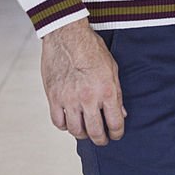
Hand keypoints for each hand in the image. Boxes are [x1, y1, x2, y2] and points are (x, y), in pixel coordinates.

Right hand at [41, 18, 125, 145]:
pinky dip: (64, 125)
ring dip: (82, 134)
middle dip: (101, 139)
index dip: (117, 133)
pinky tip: (70, 122)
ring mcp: (69, 99)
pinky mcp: (53, 97)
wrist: (67, 35)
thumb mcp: (112, 68)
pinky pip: (58, 121)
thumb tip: (121, 113)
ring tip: (86, 131)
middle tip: (102, 140)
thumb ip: (117, 93)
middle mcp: (88, 98)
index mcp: (106, 90)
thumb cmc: (91, 48)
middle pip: (95, 131)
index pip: (114, 123)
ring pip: (75, 130)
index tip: (116, 135)